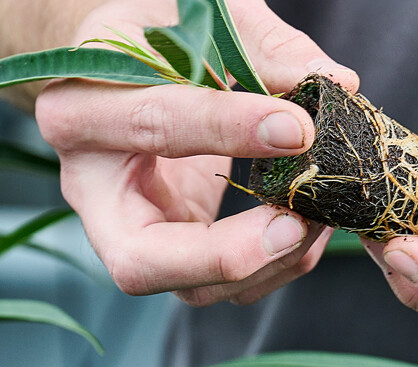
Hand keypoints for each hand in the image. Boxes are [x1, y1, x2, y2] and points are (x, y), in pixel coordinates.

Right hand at [35, 0, 358, 305]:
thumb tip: (334, 81)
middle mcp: (91, 187)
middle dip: (226, 255)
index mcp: (82, 106)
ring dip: (265, 265)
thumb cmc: (155, 39)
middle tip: (294, 225)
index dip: (230, 130)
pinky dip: (274, 266)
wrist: (122, 71)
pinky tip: (306, 226)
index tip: (299, 130)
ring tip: (315, 218)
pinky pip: (219, 284)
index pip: (154, 125)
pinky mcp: (166, 253)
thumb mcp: (197, 17)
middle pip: (140, 259)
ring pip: (188, 288)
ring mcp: (126, 232)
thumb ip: (262, 45)